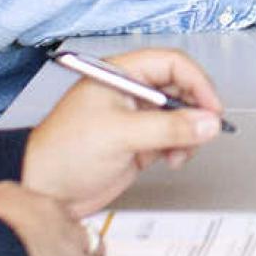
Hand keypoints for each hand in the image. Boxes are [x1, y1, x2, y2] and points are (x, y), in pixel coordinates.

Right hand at [0, 181, 112, 255]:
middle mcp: (49, 213)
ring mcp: (68, 240)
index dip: (41, 219)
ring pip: (89, 241)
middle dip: (67, 232)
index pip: (39, 204)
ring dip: (88, 250)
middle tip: (63, 242)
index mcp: (20, 197)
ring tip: (89, 255)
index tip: (38, 226)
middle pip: (67, 219)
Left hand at [22, 48, 229, 217]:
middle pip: (182, 89)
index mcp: (120, 75)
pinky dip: (181, 148)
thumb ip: (167, 127)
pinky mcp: (141, 143)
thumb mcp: (118, 134)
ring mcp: (137, 118)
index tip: (211, 107)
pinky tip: (172, 160)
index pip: (172, 64)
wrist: (44, 191)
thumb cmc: (63, 153)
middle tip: (204, 131)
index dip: (197, 82)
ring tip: (180, 152)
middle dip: (196, 112)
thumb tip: (208, 123)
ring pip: (182, 116)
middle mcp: (132, 93)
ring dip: (190, 134)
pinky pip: (175, 138)